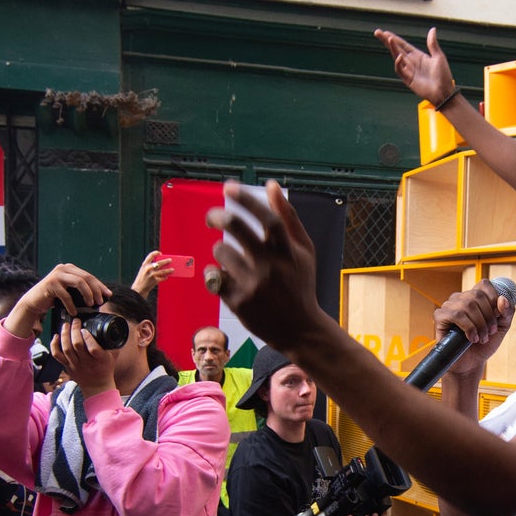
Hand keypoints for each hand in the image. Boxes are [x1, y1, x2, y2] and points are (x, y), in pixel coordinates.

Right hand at [6, 263, 108, 338]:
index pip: (89, 276)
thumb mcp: (70, 291)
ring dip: (87, 294)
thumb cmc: (54, 298)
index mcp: (70, 268)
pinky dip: (72, 305)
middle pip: (86, 277)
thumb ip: (82, 290)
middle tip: (100, 302)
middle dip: (96, 290)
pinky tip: (74, 312)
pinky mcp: (50, 284)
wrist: (34, 302)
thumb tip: (103, 296)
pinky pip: (66, 295)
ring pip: (79, 282)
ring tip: (91, 305)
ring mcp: (57, 275)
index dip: (100, 285)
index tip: (108, 295)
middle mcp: (64, 268)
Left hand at [52, 315, 119, 396]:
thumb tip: (114, 327)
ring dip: (65, 335)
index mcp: (100, 359)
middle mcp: (87, 363)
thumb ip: (113, 342)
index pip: (93, 348)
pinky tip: (56, 336)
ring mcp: (75, 365)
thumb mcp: (114, 355)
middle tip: (76, 322)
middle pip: (77, 345)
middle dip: (75, 330)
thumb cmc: (106, 368)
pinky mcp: (67, 366)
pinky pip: (57, 356)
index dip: (88, 337)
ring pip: (66, 349)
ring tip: (66, 325)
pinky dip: (54, 345)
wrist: (97, 386)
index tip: (85, 329)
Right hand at [132, 251, 174, 296]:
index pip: (150, 255)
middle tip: (170, 260)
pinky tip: (166, 277)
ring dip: (169, 270)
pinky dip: (165, 277)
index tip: (160, 253)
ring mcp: (152, 274)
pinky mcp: (155, 280)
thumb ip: (150, 267)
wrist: (138, 289)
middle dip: (166, 261)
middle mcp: (148, 268)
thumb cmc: (141, 280)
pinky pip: (163, 278)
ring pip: (163, 271)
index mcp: (144, 265)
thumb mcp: (143, 271)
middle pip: (160, 263)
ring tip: (172, 269)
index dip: (156, 253)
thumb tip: (161, 265)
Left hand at [205, 181, 325, 350]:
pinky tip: (225, 277)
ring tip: (230, 258)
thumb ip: (288, 218)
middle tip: (211, 217)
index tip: (228, 188)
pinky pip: (214, 276)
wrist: (299, 329)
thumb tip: (271, 185)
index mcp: (288, 251)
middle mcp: (270, 266)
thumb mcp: (304, 251)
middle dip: (218, 216)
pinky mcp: (238, 302)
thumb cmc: (300, 285)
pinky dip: (216, 272)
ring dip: (220, 250)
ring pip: (221, 251)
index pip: (267, 217)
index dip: (246, 200)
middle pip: (236, 228)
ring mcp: (253, 285)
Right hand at [374, 26, 455, 107]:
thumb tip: (432, 29)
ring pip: (397, 57)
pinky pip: (401, 71)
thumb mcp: (439, 57)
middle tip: (378, 32)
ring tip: (388, 39)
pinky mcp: (409, 80)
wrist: (444, 92)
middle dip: (387, 41)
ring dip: (392, 48)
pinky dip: (399, 63)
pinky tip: (399, 56)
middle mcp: (412, 62)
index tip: (386, 32)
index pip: (403, 45)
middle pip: (397, 49)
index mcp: (418, 56)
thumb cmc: (444, 76)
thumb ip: (432, 43)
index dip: (395, 39)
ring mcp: (409, 71)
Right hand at [431, 281, 514, 380]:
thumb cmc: (485, 343)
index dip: (493, 298)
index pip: (484, 284)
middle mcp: (461, 298)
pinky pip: (455, 314)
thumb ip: (507, 312)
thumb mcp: (503, 327)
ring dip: (479, 324)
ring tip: (481, 338)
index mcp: (475, 297)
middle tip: (490, 332)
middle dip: (488, 316)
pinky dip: (468, 327)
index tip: (497, 316)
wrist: (471, 363)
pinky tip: (471, 338)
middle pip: (478, 295)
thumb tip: (502, 299)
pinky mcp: (440, 316)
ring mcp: (449, 306)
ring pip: (468, 305)